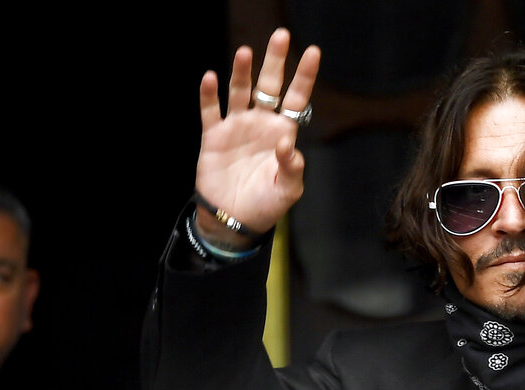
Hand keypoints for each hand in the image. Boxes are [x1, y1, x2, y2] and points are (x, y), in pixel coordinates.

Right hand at [194, 28, 319, 242]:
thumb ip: (292, 168)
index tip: (314, 52)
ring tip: (244, 53)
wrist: (234, 219)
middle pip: (269, 86)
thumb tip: (288, 144)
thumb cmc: (266, 205)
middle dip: (275, 62)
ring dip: (241, 72)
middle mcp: (260, 124)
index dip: (304, 77)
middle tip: (281, 36)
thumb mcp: (287, 190)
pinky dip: (209, 95)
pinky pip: (210, 111)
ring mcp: (236, 127)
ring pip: (239, 92)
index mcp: (282, 133)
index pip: (296, 99)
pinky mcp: (214, 136)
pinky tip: (211, 79)